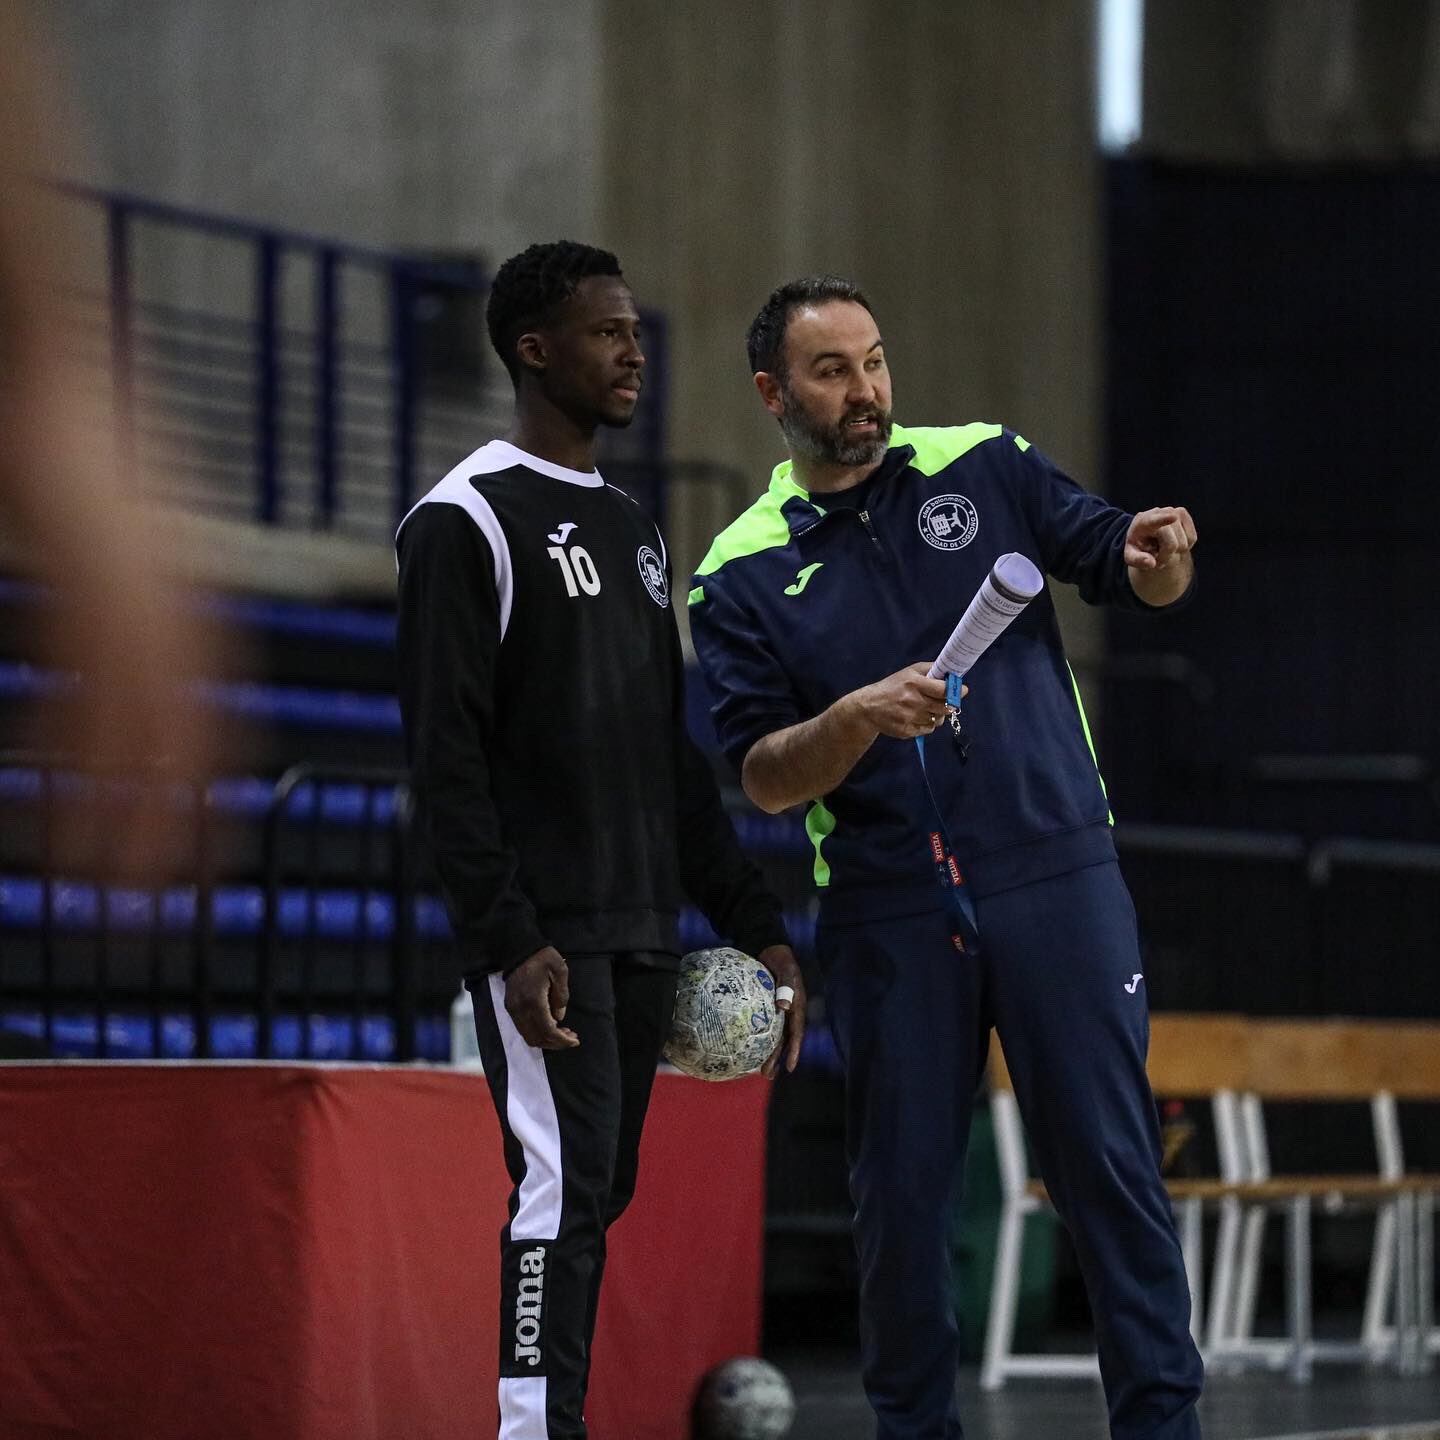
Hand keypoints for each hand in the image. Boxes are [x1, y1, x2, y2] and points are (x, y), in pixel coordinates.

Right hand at [504, 946, 579, 1049]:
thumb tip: (560, 1017)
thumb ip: (561, 996)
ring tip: (563, 1034)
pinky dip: (537, 1033)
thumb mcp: (559, 971)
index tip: (575, 1041)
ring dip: (546, 1040)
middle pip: (537, 1038)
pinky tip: (550, 1026)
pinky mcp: (510, 1007)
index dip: (562, 1040)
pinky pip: (523, 1029)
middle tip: (571, 1038)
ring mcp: (513, 1009)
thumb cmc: (542, 958)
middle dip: (556, 1043)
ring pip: (528, 1037)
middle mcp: (520, 1009)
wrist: (518, 950)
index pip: (548, 1030)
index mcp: (534, 1000)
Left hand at [758, 944, 805, 1077]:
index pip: (797, 1033)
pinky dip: (757, 1039)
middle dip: (777, 1059)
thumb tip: (784, 1007)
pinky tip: (747, 1049)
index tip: (790, 1067)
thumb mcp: (787, 970)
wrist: (771, 949)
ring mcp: (778, 1011)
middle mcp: (789, 1012)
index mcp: (797, 1007)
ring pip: (773, 1037)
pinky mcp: (766, 1008)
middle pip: (784, 1040)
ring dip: (768, 1054)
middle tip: (768, 1075)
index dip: (794, 1050)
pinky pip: (762, 1026)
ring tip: (760, 1071)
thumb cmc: (781, 959)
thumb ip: (787, 986)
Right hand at [849, 663, 948, 739]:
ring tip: (929, 708)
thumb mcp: (909, 672)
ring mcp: (910, 718)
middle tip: (948, 701)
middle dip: (950, 704)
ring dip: (938, 715)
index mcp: (914, 684)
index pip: (943, 690)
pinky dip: (928, 723)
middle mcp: (913, 701)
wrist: (869, 707)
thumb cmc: (892, 686)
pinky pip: (928, 729)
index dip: (957, 690)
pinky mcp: (907, 731)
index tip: (963, 690)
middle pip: (944, 707)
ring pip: (938, 720)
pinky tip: (919, 717)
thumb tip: (951, 672)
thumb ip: (929, 669)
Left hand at [1124, 507, 1196, 571]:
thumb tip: (1151, 563)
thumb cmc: (1138, 546)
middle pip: (1171, 545)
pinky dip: (1184, 546)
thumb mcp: (1131, 556)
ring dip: (1175, 553)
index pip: (1154, 521)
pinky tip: (1173, 542)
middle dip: (1165, 557)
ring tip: (1162, 549)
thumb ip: (1137, 561)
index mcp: (1142, 522)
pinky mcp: (1183, 514)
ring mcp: (1172, 511)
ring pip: (1183, 544)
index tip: (1174, 517)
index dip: (1164, 519)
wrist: (1146, 535)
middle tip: (1157, 559)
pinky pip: (1192, 538)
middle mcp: (1158, 512)